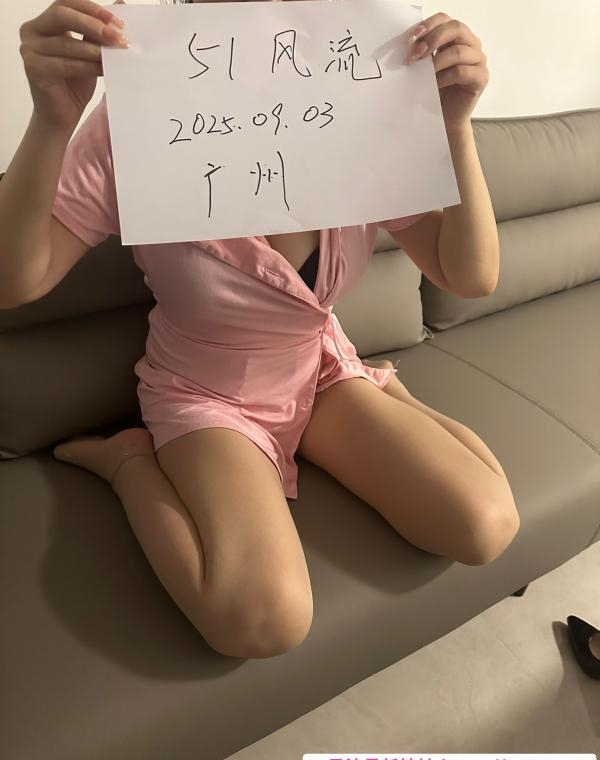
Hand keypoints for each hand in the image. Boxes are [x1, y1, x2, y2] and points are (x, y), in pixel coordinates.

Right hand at [19, 0, 127, 131]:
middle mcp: (32, 32)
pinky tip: (104, 70)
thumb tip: (120, 6)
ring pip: (67, 43)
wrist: (61, 116)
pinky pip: (66, 64)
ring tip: (116, 56)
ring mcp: (29, 50)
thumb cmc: (74, 83)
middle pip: (62, 15)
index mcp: (43, 23)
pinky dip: (88, 66)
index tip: (117, 21)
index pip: (66, 3)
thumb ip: (98, 32)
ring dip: (95, 50)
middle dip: (94, 25)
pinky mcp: (34, 69)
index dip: (91, 9)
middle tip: (119, 38)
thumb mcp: (88, 53)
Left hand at [405, 13, 488, 131]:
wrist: (445, 118)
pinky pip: (461, 72)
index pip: (446, 19)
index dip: (429, 25)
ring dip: (436, 62)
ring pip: (458, 51)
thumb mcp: (427, 66)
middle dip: (433, 39)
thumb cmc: (436, 91)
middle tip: (416, 54)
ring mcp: (478, 61)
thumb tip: (408, 43)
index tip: (411, 38)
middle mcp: (471, 45)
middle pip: (456, 29)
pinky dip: (444, 77)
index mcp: (458, 37)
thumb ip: (423, 51)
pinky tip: (434, 85)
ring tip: (422, 73)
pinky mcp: (481, 78)